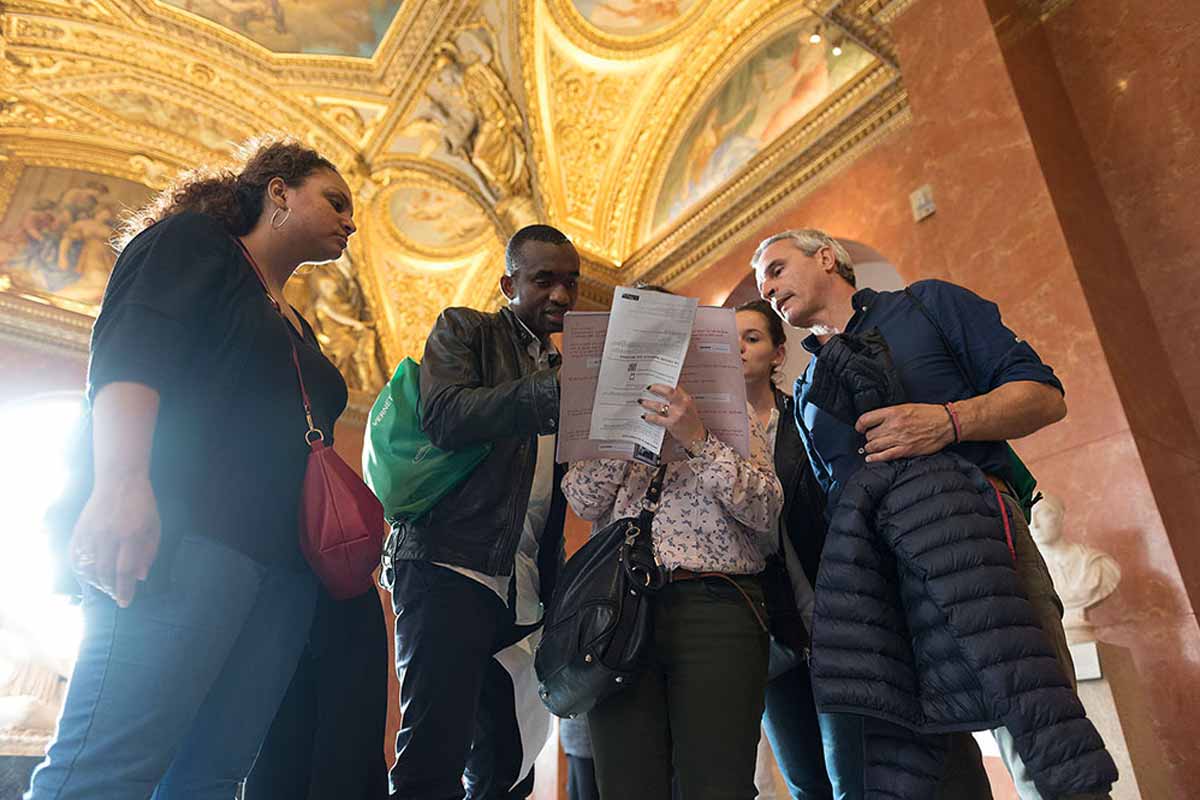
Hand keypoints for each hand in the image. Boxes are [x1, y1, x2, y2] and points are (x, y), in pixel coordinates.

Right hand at [68, 475, 160, 607]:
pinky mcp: (79, 530)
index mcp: (130, 535)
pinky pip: (75, 557)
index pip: (124, 570)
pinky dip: (80, 570)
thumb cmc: (142, 504)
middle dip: (110, 589)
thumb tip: (141, 577)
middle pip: (104, 573)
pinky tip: (88, 575)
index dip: (125, 590)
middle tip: (116, 595)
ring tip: (105, 586)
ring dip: (96, 582)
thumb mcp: (154, 527)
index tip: (125, 602)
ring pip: (88, 567)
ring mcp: (91, 533)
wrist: (119, 481)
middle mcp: (108, 536)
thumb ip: (149, 552)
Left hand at [639, 384, 705, 450]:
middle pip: (667, 391)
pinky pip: (656, 418)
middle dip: (656, 388)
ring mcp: (677, 414)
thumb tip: (663, 391)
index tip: (656, 382)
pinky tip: (645, 415)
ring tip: (642, 401)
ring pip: (658, 405)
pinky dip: (649, 416)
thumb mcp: (688, 407)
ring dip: (648, 403)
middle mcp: (682, 405)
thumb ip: (678, 399)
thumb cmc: (691, 423)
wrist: (696, 437)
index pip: (674, 386)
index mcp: (686, 399)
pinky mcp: (671, 424)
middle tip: (648, 387)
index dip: (664, 383)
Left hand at [854, 403, 955, 462]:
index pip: (865, 419)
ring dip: (871, 448)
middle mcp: (893, 425)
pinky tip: (870, 458)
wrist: (946, 423)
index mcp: (892, 412)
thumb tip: (875, 421)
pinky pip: (885, 456)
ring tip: (873, 447)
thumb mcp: (905, 407)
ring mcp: (899, 439)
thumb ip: (889, 414)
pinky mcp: (905, 450)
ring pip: (873, 446)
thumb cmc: (927, 414)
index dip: (859, 425)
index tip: (860, 428)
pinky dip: (875, 458)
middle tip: (873, 438)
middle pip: (869, 435)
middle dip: (869, 437)